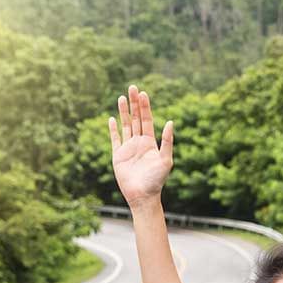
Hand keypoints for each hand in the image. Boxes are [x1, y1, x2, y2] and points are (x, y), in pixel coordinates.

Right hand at [108, 86, 173, 206]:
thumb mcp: (166, 160)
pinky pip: (115, 139)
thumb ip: (167, 141)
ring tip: (122, 97)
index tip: (143, 93)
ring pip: (125, 125)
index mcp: (150, 143)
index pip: (147, 120)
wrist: (142, 196)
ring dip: (124, 112)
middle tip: (132, 87)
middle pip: (136, 119)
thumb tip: (170, 121)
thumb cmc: (156, 180)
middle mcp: (139, 143)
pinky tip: (112, 118)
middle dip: (134, 103)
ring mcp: (128, 148)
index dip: (145, 107)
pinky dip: (113, 129)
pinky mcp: (118, 156)